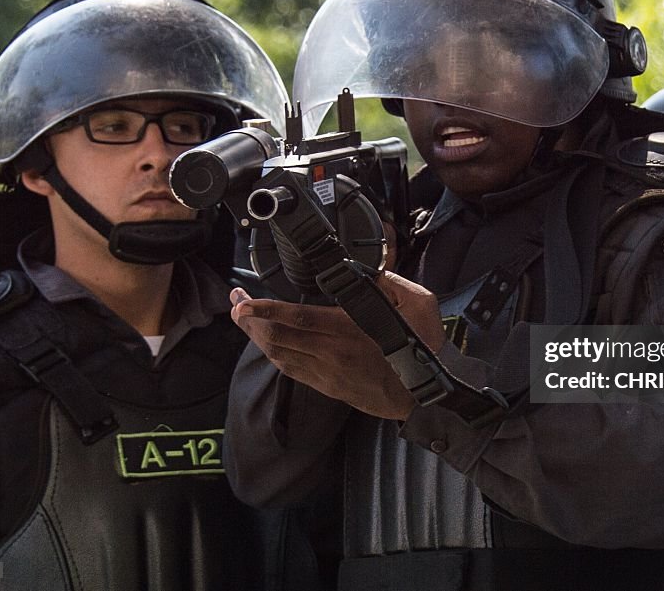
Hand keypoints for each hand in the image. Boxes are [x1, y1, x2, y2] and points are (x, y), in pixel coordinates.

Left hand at [229, 271, 444, 419]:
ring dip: (256, 338)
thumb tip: (365, 268)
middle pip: (277, 338)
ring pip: (279, 355)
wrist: (428, 394)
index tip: (243, 302)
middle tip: (235, 303)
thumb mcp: (418, 303)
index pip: (296, 318)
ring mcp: (327, 373)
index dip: (264, 310)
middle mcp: (332, 353)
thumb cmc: (424, 347)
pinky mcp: (329, 386)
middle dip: (250, 321)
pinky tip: (268, 343)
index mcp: (349, 330)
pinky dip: (274, 354)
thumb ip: (388, 281)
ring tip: (243, 320)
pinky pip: (291, 370)